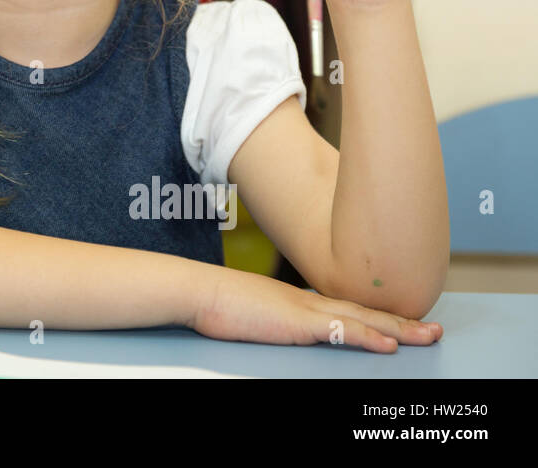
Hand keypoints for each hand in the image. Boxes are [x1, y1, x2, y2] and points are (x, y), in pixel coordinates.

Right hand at [190, 266, 442, 351]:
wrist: (199, 290)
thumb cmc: (218, 303)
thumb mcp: (255, 311)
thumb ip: (275, 318)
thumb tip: (283, 326)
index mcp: (299, 300)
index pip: (348, 308)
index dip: (378, 315)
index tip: (403, 321)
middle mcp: (309, 301)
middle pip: (365, 311)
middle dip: (403, 320)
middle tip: (435, 329)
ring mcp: (305, 311)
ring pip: (363, 319)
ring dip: (399, 328)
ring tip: (428, 336)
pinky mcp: (296, 323)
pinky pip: (340, 331)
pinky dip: (367, 336)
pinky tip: (388, 344)